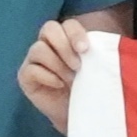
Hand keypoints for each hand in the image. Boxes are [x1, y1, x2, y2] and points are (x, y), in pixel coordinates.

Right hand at [16, 19, 90, 133]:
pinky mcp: (25, 76)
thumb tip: (112, 46)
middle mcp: (47, 44)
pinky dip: (48, 77)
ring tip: (71, 79)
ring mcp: (33, 59)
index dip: (75, 33)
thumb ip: (98, 53)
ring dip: (58, 64)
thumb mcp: (96, 67)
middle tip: (78, 66)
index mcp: (66, 37)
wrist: (78, 113)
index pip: (67, 24)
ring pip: (38, 49)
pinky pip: (31, 69)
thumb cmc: (88, 87)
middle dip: (65, 46)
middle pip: (49, 29)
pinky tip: (59, 85)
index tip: (85, 49)